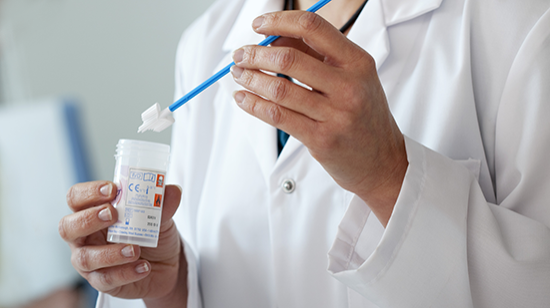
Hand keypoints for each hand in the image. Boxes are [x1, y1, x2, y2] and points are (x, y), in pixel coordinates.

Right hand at [58, 181, 186, 305]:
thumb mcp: (161, 217)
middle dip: (88, 219)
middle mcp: (84, 236)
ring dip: (110, 253)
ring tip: (135, 249)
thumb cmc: (152, 235)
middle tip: (113, 214)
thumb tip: (173, 190)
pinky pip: (107, 279)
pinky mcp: (102, 282)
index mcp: (93, 212)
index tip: (112, 189)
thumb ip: (163, 204)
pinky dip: (126, 272)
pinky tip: (144, 266)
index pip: (76, 198)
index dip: (88, 192)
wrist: (166, 265)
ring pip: (85, 258)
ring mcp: (90, 261)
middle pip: (68, 227)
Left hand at [230, 11, 407, 225]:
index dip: (280, 21)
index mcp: (359, 63)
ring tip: (239, 74)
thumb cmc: (364, 117)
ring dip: (251, 78)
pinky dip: (253, 104)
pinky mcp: (321, 140)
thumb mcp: (353, 79)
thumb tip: (275, 37)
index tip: (258, 24)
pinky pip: (278, 116)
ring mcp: (336, 115)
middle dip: (256, 53)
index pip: (314, 28)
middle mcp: (350, 87)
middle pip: (289, 58)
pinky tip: (242, 98)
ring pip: (279, 89)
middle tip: (240, 55)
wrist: (383, 163)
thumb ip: (319, 57)